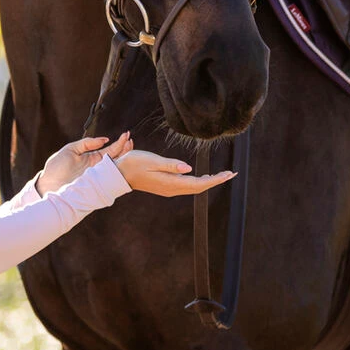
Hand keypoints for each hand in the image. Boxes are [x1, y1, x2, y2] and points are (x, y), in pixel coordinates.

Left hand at [36, 132, 133, 195]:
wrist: (47, 184)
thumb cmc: (56, 167)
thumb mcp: (70, 149)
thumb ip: (86, 143)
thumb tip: (104, 139)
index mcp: (92, 158)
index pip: (110, 150)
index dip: (119, 143)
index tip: (126, 135)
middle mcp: (97, 168)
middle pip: (116, 158)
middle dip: (125, 149)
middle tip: (131, 140)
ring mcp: (97, 177)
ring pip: (115, 168)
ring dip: (124, 158)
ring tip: (130, 147)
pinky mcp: (95, 185)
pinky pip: (109, 179)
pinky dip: (117, 172)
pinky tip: (123, 163)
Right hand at [113, 150, 235, 196]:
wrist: (118, 174)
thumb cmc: (133, 164)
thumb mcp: (152, 160)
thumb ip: (171, 165)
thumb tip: (189, 169)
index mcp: (170, 183)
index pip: (199, 183)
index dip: (215, 179)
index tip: (228, 174)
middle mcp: (172, 189)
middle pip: (199, 187)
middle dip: (216, 180)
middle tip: (231, 173)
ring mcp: (169, 189)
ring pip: (194, 187)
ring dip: (208, 181)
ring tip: (221, 175)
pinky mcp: (166, 187)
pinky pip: (187, 186)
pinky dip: (199, 182)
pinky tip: (203, 176)